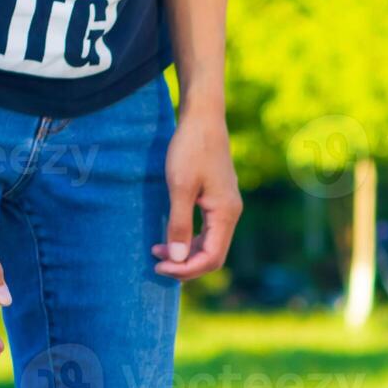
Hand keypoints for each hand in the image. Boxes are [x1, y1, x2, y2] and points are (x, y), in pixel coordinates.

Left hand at [152, 107, 241, 280]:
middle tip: (156, 263)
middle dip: (186, 264)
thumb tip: (178, 259)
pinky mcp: (218, 199)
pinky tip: (171, 235)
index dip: (186, 269)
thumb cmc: (191, 149)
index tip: (159, 266)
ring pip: (210, 244)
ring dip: (187, 253)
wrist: (203, 118)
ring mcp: (226, 206)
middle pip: (213, 255)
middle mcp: (231, 214)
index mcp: (225, 213)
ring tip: (158, 251)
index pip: (212, 258)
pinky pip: (208, 230)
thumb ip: (179, 225)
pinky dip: (190, 239)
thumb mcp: (180, 188)